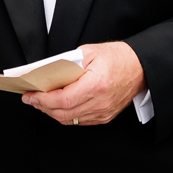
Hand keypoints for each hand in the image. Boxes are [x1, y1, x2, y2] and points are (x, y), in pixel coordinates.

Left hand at [22, 42, 145, 125]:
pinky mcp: (105, 117)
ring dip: (52, 113)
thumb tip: (47, 74)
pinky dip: (66, 115)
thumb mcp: (90, 52)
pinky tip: (59, 107)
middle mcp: (100, 102)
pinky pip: (80, 121)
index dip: (43, 100)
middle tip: (31, 99)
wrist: (141, 67)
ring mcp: (103, 112)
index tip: (30, 95)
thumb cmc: (118, 57)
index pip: (63, 99)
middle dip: (43, 107)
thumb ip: (68, 63)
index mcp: (96, 84)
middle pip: (63, 113)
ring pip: (70, 120)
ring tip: (42, 103)